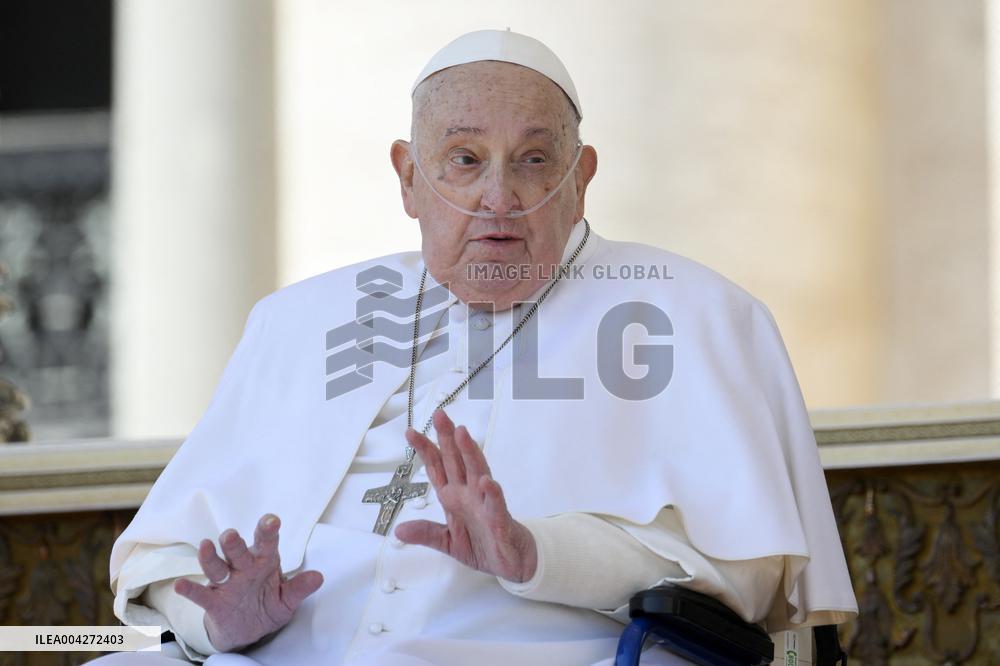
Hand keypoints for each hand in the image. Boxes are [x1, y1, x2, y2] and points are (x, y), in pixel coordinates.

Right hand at [173, 514, 323, 652]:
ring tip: (207, 546)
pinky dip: (190, 590)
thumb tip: (319, 577)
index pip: (266, 543)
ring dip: (211, 557)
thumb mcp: (287, 600)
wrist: (246, 632)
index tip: (271, 520)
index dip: (267, 531)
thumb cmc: (267, 606)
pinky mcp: (213, 602)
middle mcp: (243, 568)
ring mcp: (226, 583)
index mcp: (264, 562)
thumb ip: (299, 588)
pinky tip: (181, 585)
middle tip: (231, 535)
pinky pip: (201, 595)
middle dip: (234, 543)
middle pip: (237, 551)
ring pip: (216, 567)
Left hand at [395, 409, 537, 582]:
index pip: (438, 468)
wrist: (511, 562)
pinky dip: (493, 494)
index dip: (425, 450)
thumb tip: (398, 530)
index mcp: (454, 497)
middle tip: (440, 416)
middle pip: (458, 461)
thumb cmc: (483, 544)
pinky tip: (487, 482)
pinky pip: (497, 506)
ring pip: (478, 473)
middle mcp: (470, 494)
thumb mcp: (447, 542)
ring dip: (471, 454)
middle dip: (448, 439)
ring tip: (463, 435)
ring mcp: (486, 504)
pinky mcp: (500, 521)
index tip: (411, 432)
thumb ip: (426, 533)